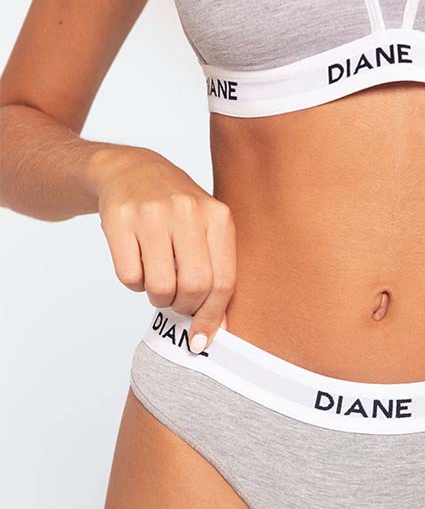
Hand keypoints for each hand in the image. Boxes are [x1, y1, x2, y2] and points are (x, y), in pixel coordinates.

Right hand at [91, 145, 235, 352]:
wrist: (130, 170)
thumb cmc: (176, 213)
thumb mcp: (206, 230)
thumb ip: (216, 275)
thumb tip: (215, 332)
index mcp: (217, 216)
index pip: (223, 282)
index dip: (212, 317)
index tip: (200, 338)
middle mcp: (187, 210)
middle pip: (193, 287)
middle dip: (184, 307)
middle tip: (176, 302)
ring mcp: (151, 212)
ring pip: (160, 286)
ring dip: (157, 297)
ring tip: (157, 281)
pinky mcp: (118, 218)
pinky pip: (129, 276)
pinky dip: (133, 283)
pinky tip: (137, 263)